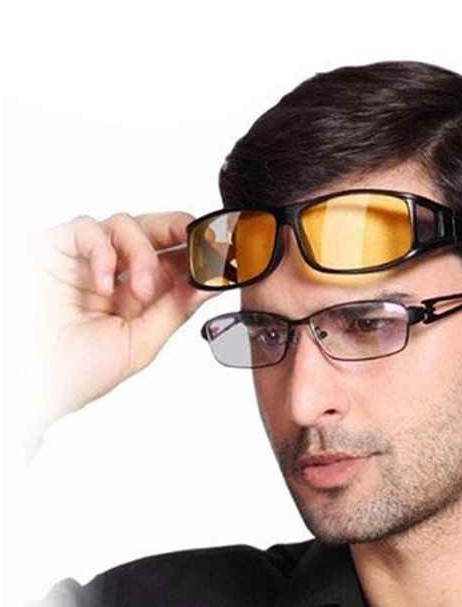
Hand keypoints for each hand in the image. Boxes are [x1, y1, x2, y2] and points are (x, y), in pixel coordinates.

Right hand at [32, 211, 213, 434]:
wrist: (30, 385)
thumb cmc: (75, 373)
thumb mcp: (139, 343)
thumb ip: (174, 310)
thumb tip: (210, 282)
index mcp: (139, 294)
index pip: (175, 260)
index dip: (200, 252)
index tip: (225, 252)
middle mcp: (116, 271)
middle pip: (155, 230)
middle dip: (182, 228)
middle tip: (201, 239)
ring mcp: (86, 259)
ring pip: (126, 224)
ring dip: (142, 254)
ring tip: (140, 291)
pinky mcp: (55, 249)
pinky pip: (86, 229)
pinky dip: (102, 251)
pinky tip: (105, 284)